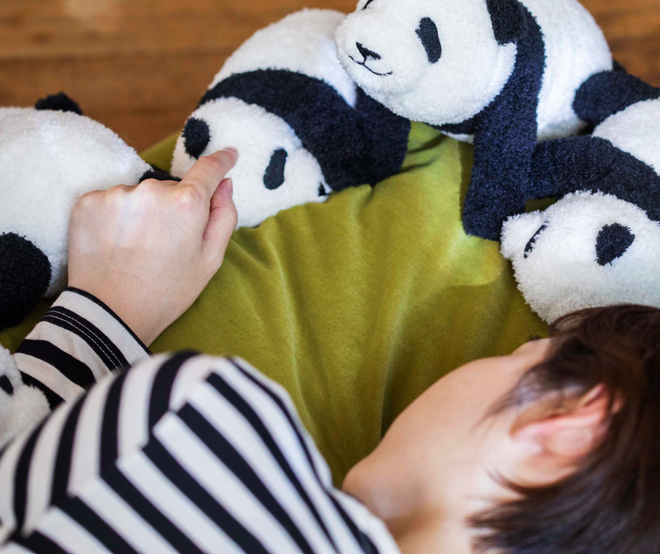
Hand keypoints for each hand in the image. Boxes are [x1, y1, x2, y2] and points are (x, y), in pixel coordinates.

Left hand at [68, 149, 238, 344]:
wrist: (109, 313)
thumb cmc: (167, 291)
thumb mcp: (210, 260)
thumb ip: (224, 216)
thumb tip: (226, 184)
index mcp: (187, 203)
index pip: (208, 169)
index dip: (221, 161)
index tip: (229, 155)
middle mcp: (151, 189)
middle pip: (171, 188)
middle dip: (174, 207)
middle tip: (167, 243)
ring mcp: (116, 194)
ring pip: (140, 195)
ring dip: (143, 212)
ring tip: (138, 247)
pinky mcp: (88, 202)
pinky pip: (112, 201)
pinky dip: (117, 217)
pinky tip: (117, 243)